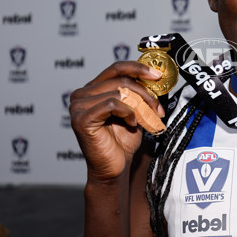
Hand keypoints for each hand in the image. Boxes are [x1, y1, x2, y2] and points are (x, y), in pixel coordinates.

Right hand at [69, 61, 164, 181]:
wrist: (115, 168)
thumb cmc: (122, 141)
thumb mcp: (135, 110)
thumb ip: (138, 93)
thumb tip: (154, 76)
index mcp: (92, 89)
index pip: (116, 68)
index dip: (138, 68)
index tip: (156, 74)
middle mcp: (81, 94)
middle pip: (121, 80)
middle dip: (144, 94)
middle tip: (157, 108)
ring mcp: (78, 106)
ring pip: (119, 91)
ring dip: (139, 105)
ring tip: (143, 119)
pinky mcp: (81, 119)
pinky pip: (112, 104)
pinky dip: (127, 113)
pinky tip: (131, 124)